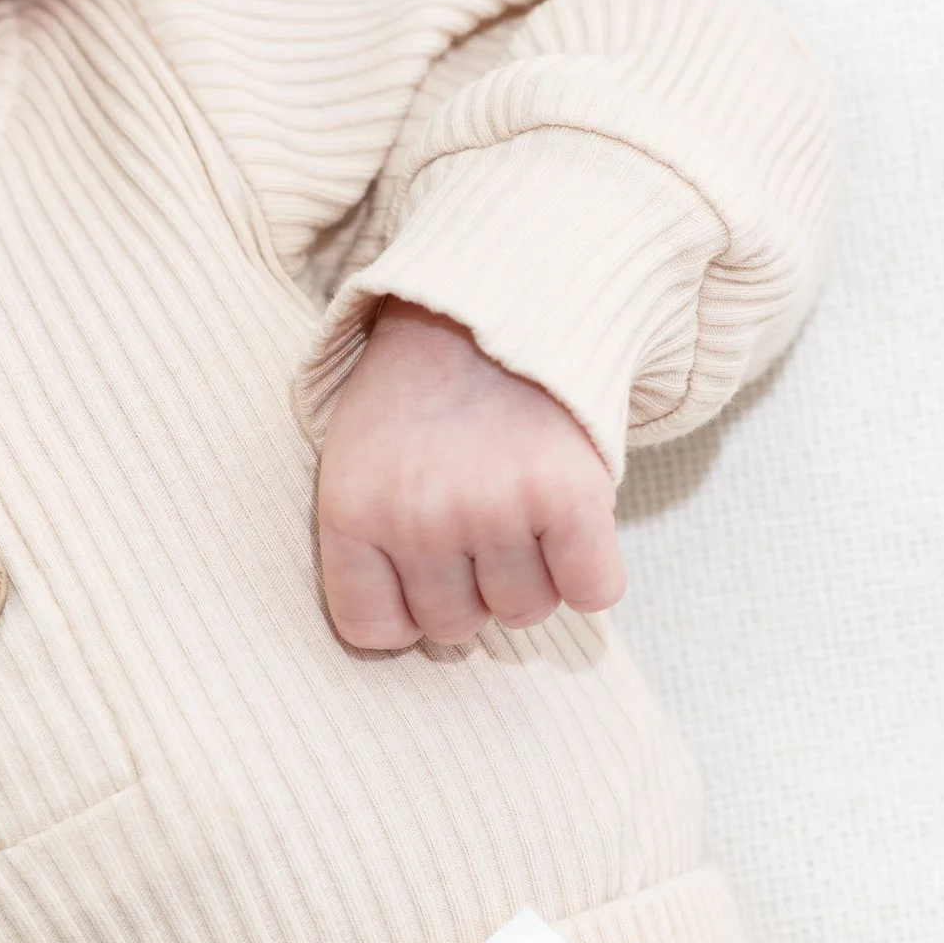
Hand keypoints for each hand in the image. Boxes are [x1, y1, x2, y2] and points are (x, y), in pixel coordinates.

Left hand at [318, 299, 626, 649]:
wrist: (494, 302)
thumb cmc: (424, 396)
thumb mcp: (360, 456)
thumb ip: (370, 546)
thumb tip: (413, 640)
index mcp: (351, 509)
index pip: (374, 631)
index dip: (407, 612)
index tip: (422, 572)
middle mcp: (416, 515)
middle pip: (456, 627)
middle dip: (473, 587)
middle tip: (480, 517)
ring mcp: (493, 506)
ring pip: (525, 611)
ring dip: (534, 573)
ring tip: (522, 505)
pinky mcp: (568, 494)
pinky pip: (593, 590)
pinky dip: (592, 570)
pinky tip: (573, 523)